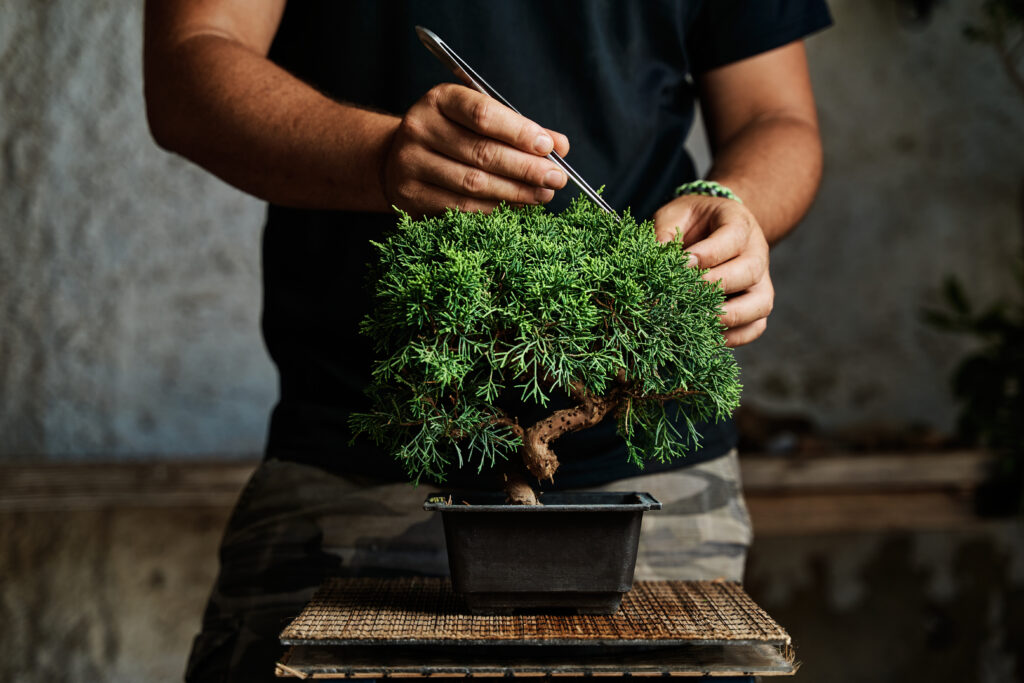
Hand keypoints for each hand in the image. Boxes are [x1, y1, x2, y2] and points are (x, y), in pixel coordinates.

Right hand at [382, 83, 569, 215]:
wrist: (398, 157)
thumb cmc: (451, 135)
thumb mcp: (478, 121)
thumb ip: (518, 129)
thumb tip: (560, 146)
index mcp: (439, 100)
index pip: (482, 114)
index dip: (518, 131)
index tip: (548, 147)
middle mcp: (420, 128)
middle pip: (481, 152)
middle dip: (526, 168)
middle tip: (557, 178)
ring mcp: (410, 163)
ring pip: (473, 183)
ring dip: (515, 192)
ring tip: (543, 194)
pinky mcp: (410, 196)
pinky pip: (460, 207)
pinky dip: (494, 209)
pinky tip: (517, 207)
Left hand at [653, 194, 772, 346]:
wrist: (712, 231)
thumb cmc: (691, 223)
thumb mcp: (675, 216)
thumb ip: (664, 233)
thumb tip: (652, 263)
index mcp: (739, 223)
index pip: (732, 238)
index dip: (706, 254)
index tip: (681, 265)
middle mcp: (757, 253)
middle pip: (748, 272)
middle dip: (712, 287)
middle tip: (681, 296)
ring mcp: (761, 282)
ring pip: (759, 304)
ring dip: (725, 317)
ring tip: (692, 321)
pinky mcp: (756, 307)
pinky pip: (754, 328)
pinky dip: (732, 338)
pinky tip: (702, 336)